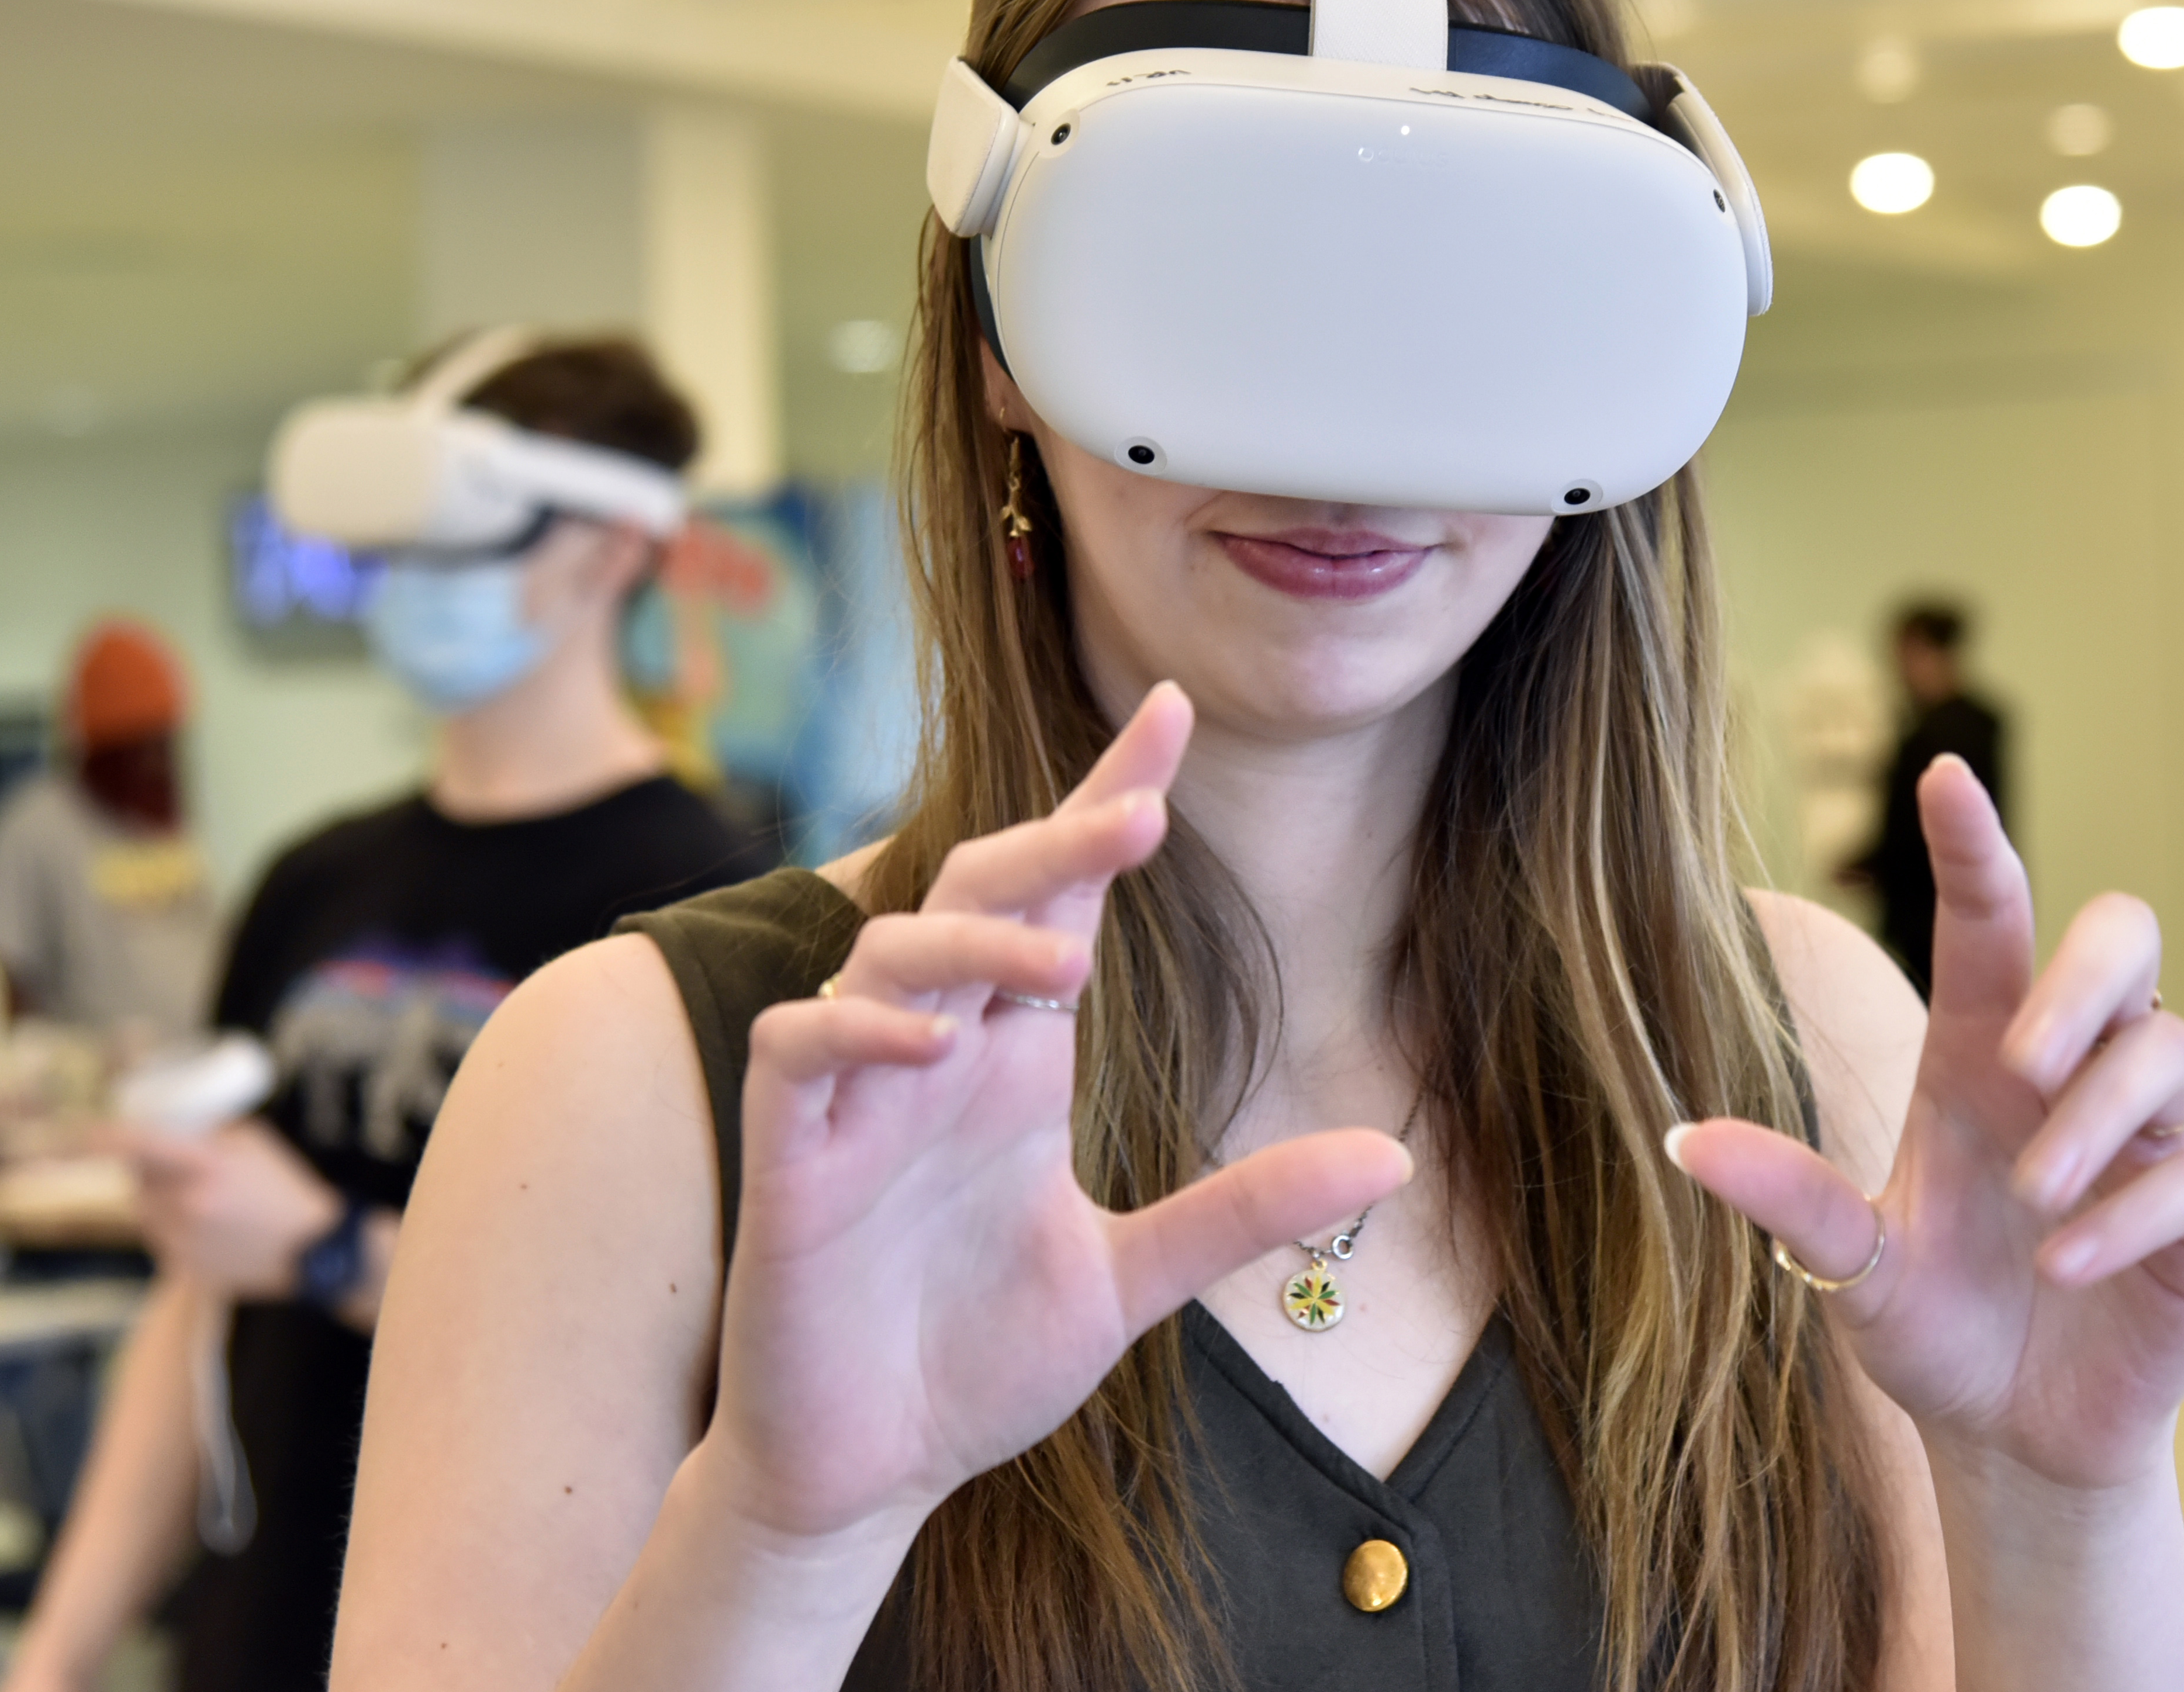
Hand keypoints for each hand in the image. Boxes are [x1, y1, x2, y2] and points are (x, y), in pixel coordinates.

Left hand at [113, 1118, 341, 1299]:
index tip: (78, 1132)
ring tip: (208, 1204)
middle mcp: (187, 1204)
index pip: (136, 1145)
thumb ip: (208, 1132)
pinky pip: (161, 1240)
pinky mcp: (184, 1267)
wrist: (311, 1249)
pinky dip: (174, 1230)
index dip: (99, 1136)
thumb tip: (170, 1125)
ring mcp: (183, 1240)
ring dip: (161, 1201)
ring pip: (146, 1212)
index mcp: (206, 1166)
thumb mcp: (253, 1142)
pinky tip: (213, 1229)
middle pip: (138, 1181)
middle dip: (150, 1171)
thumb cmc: (285, 1188)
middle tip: (183, 1168)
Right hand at [701, 681, 1412, 1546]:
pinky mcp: (789, 1157)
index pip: (1064, 898)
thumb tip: (1393, 1154)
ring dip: (975, 942)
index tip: (1174, 714)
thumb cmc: (980, 1362)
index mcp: (1019, 1063)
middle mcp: (941, 1053)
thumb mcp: (1134, 1283)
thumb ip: (1246, 1212)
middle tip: (1144, 815)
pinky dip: (858, 1029)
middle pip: (985, 894)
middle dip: (1056, 839)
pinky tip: (932, 1044)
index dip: (1108, 799)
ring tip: (1067, 966)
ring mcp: (860, 1098)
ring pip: (892, 948)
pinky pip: (800, 1047)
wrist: (872, 1469)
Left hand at [1669, 758, 2183, 1492]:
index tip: (1942, 772)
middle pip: (2124, 938)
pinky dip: (2126, 1214)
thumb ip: (1789, 1200)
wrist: (2010, 1436)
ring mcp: (2145, 1142)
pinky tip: (2062, 1263)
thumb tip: (1684, 1139)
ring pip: (2168, 1048)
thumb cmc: (1933, 1326)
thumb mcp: (1848, 1269)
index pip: (1989, 920)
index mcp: (1978, 1057)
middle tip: (2022, 1056)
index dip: (1971, 845)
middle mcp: (2067, 1077)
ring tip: (2035, 1197)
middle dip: (2086, 973)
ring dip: (2094, 1117)